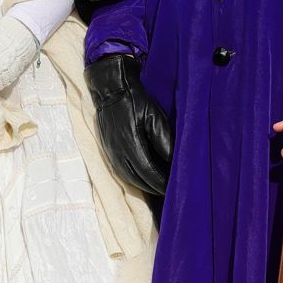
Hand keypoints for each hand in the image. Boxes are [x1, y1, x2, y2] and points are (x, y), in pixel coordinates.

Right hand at [87, 54, 173, 196]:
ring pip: (128, 178)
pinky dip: (134, 179)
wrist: (111, 91)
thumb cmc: (136, 101)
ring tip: (159, 188)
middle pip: (138, 179)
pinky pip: (122, 172)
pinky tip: (143, 179)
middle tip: (170, 192)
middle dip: (154, 187)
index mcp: (130, 144)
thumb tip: (172, 160)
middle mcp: (118, 153)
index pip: (148, 172)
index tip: (174, 188)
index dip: (162, 182)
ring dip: (144, 185)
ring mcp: (111, 153)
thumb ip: (163, 139)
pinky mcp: (108, 151)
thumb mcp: (154, 116)